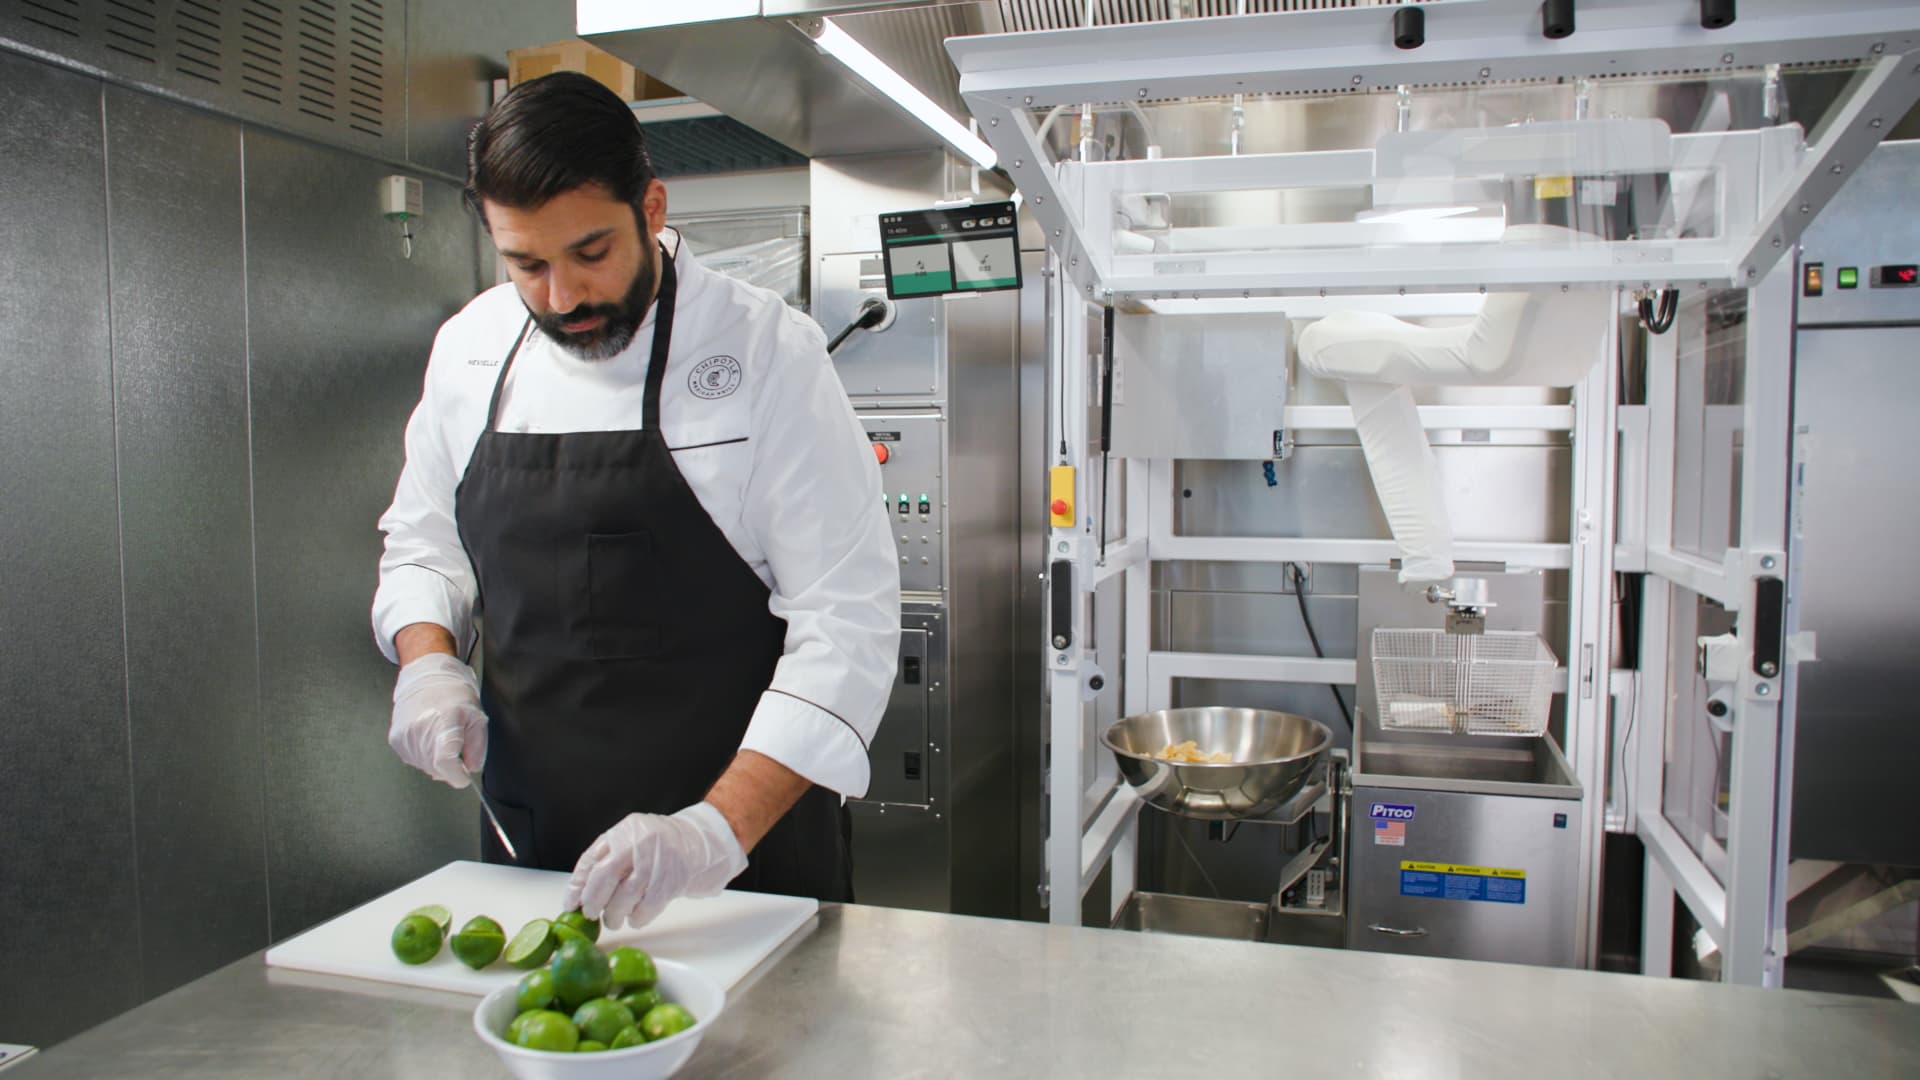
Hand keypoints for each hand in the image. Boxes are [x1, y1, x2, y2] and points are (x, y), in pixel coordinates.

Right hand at [387, 652, 487, 787]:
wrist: (426, 676)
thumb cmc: (453, 693)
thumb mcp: (476, 717)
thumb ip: (477, 747)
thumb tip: (471, 769)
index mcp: (443, 723)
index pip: (445, 763)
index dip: (457, 776)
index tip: (464, 778)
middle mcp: (420, 730)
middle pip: (436, 769)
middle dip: (450, 767)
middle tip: (457, 749)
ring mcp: (405, 736)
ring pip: (425, 766)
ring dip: (437, 760)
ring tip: (441, 736)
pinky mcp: (396, 739)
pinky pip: (413, 759)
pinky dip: (424, 755)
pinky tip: (429, 737)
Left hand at [563, 803, 746, 930]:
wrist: (698, 842)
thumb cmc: (657, 845)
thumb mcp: (630, 839)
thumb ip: (606, 857)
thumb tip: (578, 892)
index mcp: (624, 831)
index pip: (591, 859)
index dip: (577, 885)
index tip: (570, 904)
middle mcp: (639, 843)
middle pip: (605, 876)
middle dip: (593, 900)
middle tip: (590, 914)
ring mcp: (657, 862)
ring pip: (625, 896)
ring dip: (614, 914)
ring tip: (614, 919)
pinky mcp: (672, 882)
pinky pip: (647, 907)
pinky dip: (637, 918)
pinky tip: (634, 917)